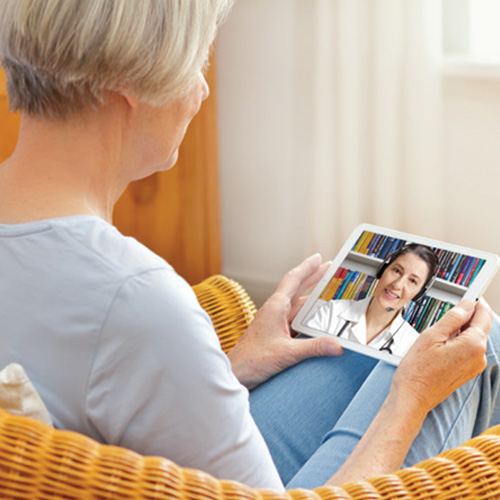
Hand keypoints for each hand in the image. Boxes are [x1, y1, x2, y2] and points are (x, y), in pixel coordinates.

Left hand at [228, 254, 342, 389]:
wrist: (236, 373)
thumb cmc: (252, 360)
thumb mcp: (287, 352)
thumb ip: (313, 348)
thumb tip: (337, 345)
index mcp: (275, 307)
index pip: (293, 280)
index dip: (307, 267)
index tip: (319, 257)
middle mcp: (275, 311)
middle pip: (297, 289)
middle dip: (314, 278)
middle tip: (330, 269)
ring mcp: (274, 322)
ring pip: (297, 305)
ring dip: (312, 298)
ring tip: (328, 292)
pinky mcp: (275, 333)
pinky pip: (296, 320)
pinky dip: (308, 317)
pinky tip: (317, 320)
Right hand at [326, 298, 492, 485]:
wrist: (412, 397)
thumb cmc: (417, 370)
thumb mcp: (431, 336)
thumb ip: (453, 318)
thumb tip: (467, 305)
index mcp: (473, 345)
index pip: (483, 315)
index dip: (476, 302)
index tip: (469, 295)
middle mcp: (479, 356)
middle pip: (480, 326)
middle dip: (468, 316)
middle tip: (449, 311)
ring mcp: (474, 366)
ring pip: (474, 337)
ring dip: (461, 329)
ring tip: (439, 331)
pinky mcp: (467, 372)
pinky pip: (468, 349)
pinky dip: (458, 341)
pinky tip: (441, 344)